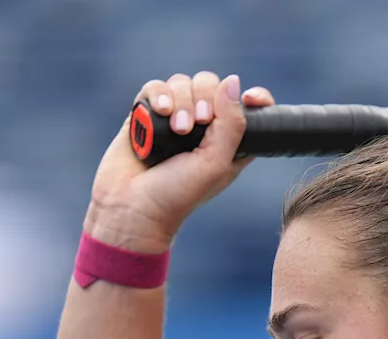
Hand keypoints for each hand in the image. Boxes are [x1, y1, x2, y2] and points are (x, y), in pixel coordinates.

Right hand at [82, 72, 276, 252]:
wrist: (131, 207)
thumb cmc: (178, 194)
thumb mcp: (216, 163)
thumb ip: (231, 123)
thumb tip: (233, 81)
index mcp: (229, 142)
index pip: (249, 107)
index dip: (255, 98)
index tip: (250, 98)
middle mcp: (203, 127)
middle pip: (211, 85)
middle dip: (205, 99)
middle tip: (195, 126)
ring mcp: (174, 117)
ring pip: (183, 83)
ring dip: (181, 101)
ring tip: (177, 129)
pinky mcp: (147, 114)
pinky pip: (155, 87)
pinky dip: (159, 94)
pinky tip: (160, 111)